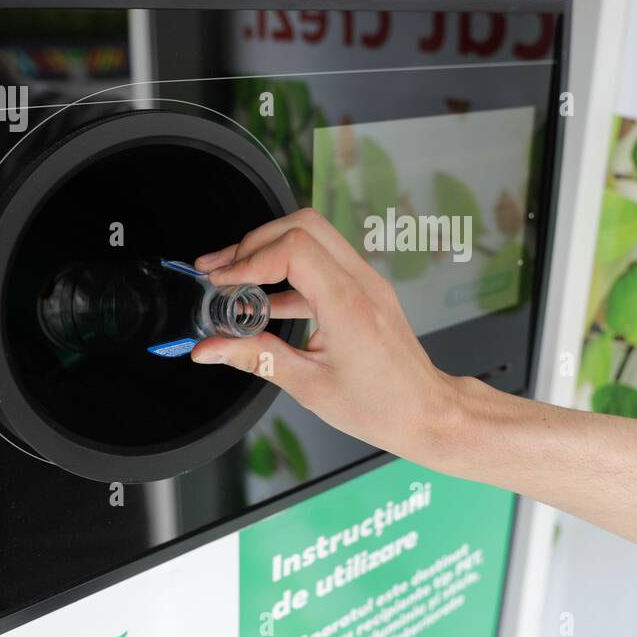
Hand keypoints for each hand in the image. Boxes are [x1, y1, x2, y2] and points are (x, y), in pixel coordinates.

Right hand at [191, 209, 468, 466]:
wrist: (426, 411)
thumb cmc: (381, 406)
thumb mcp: (308, 386)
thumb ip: (256, 358)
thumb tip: (210, 349)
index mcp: (347, 304)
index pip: (292, 249)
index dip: (248, 259)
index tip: (221, 280)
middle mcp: (362, 283)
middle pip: (302, 226)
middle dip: (254, 243)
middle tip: (221, 268)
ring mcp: (367, 282)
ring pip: (314, 237)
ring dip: (271, 252)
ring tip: (234, 280)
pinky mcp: (366, 291)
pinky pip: (324, 262)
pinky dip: (289, 272)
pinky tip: (263, 301)